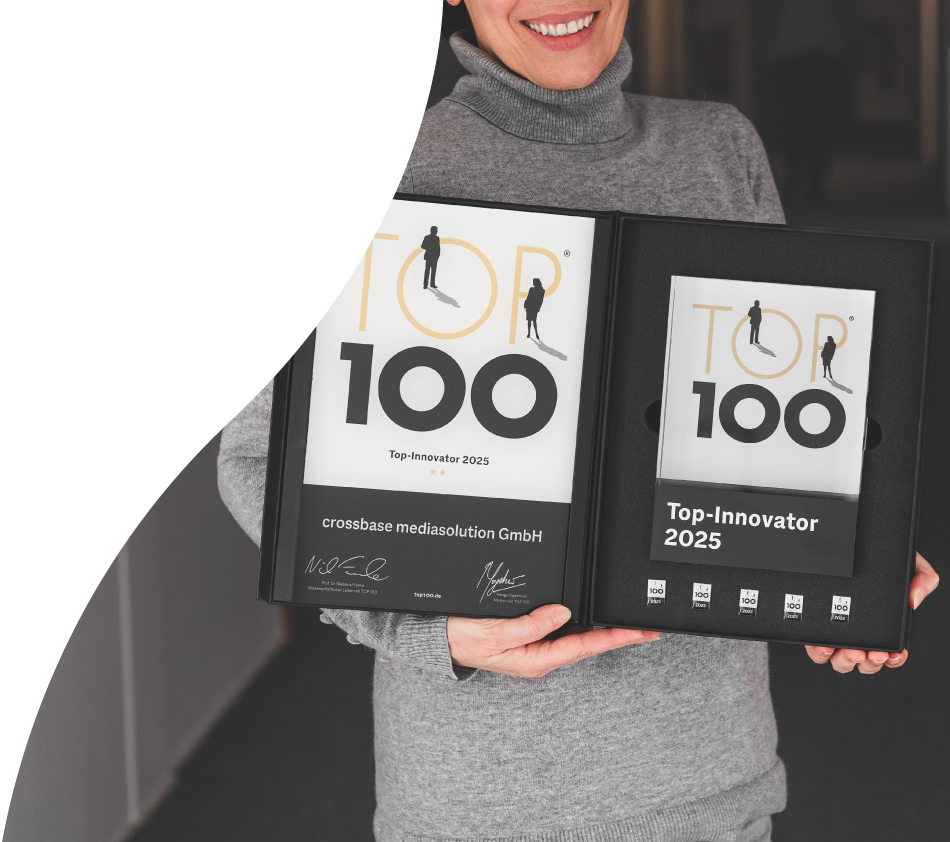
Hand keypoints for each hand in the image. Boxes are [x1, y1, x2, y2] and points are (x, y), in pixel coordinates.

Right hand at [447, 604, 659, 677]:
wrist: (440, 641)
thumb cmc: (464, 638)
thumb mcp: (497, 632)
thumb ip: (531, 624)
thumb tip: (562, 613)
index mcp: (535, 659)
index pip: (584, 647)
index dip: (614, 638)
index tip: (637, 632)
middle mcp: (540, 657)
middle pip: (587, 644)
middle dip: (617, 636)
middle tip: (645, 629)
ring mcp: (535, 649)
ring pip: (577, 638)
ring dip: (602, 632)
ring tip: (627, 625)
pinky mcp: (528, 639)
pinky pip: (561, 632)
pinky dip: (581, 625)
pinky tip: (592, 620)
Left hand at [805, 553, 937, 673]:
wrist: (856, 539)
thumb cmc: (880, 554)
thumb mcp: (907, 562)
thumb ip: (922, 577)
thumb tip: (914, 599)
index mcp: (882, 624)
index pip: (890, 654)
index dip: (892, 660)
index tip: (892, 655)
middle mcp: (859, 631)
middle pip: (863, 662)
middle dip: (869, 663)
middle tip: (872, 653)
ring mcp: (835, 629)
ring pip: (839, 660)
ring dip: (846, 661)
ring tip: (853, 651)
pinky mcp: (815, 624)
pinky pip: (814, 647)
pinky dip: (819, 651)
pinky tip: (826, 646)